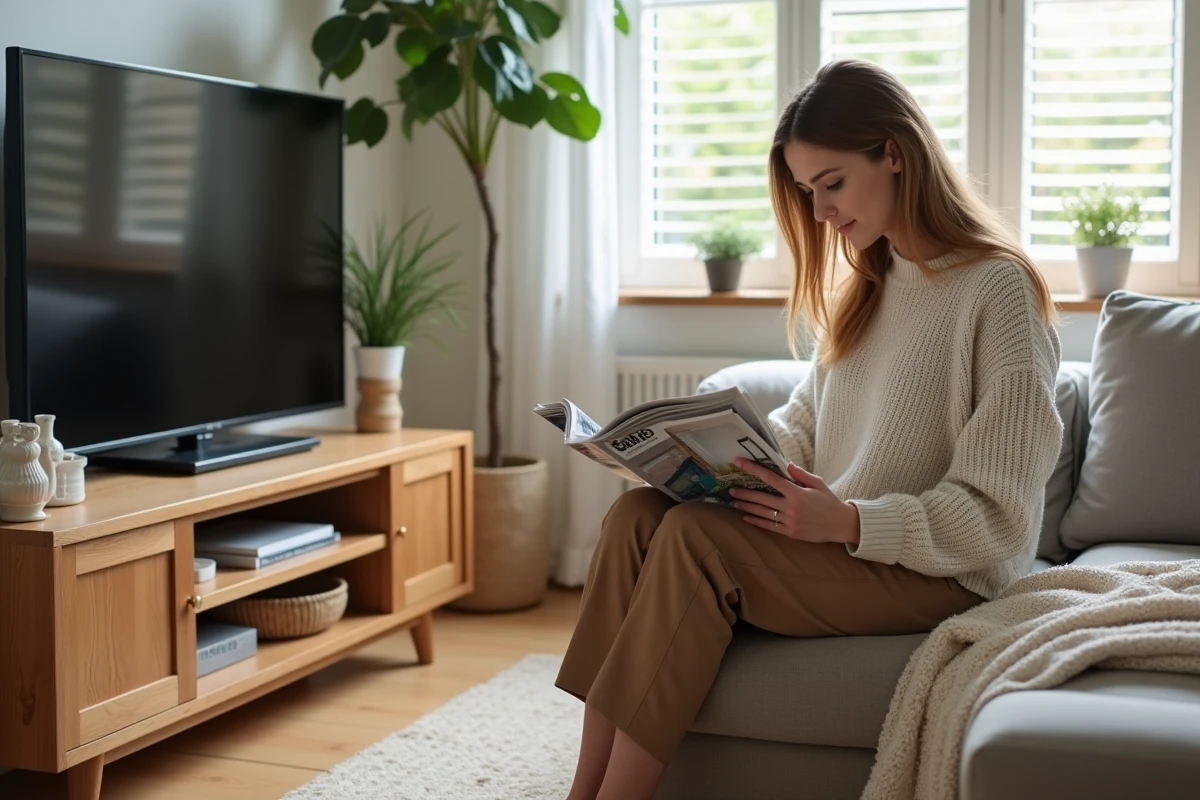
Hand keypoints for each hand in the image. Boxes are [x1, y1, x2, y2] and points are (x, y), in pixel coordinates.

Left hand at [729, 458, 860, 544]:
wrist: (841, 524)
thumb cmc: (830, 502)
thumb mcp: (818, 483)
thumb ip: (800, 474)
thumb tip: (786, 464)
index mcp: (797, 493)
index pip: (771, 478)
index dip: (754, 469)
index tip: (740, 463)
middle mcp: (791, 507)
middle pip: (762, 498)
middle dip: (745, 493)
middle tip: (731, 489)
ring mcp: (789, 521)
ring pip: (763, 513)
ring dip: (747, 507)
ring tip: (734, 503)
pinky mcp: (790, 533)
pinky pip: (769, 527)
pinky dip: (757, 522)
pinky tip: (746, 517)